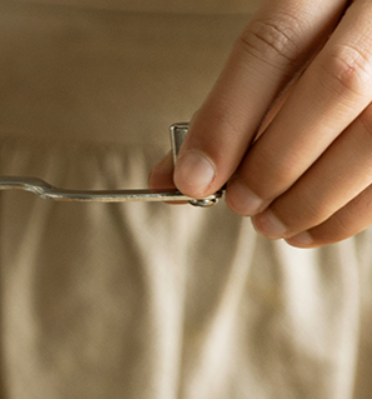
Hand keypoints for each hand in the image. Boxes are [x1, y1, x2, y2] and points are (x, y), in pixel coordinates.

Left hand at [150, 0, 371, 246]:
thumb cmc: (330, 46)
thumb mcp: (285, 55)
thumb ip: (233, 107)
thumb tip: (175, 178)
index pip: (276, 41)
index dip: (228, 118)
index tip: (193, 180)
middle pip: (339, 81)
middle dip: (277, 160)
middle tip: (242, 204)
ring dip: (315, 195)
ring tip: (273, 223)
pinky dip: (351, 213)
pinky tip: (312, 229)